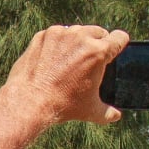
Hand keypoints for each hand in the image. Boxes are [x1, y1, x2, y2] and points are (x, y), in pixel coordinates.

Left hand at [0, 24, 127, 128]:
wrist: (27, 102)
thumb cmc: (61, 106)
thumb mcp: (89, 110)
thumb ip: (107, 112)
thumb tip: (115, 116)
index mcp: (99, 51)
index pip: (120, 37)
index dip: (118, 45)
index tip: (112, 51)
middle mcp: (82, 37)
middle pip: (98, 32)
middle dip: (95, 44)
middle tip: (87, 60)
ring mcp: (61, 34)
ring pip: (77, 31)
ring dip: (76, 41)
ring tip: (69, 60)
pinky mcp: (43, 35)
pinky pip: (56, 34)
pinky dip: (55, 43)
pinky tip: (51, 59)